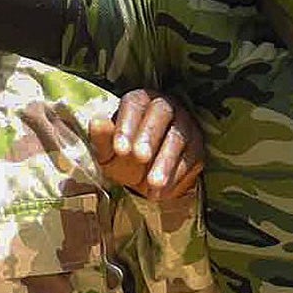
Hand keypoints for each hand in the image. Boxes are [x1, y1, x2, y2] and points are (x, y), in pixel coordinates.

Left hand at [89, 90, 204, 200]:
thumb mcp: (108, 150)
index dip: (127, 125)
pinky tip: (162, 191)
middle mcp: (165, 107)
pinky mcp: (196, 148)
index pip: (134, 104)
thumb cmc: (124, 154)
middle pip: (161, 112)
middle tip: (140, 157)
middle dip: (149, 135)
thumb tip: (97, 122)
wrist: (144, 176)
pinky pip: (191, 158)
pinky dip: (176, 176)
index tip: (120, 149)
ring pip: (178, 137)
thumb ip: (102, 138)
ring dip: (166, 161)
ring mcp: (184, 125)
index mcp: (139, 101)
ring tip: (153, 184)